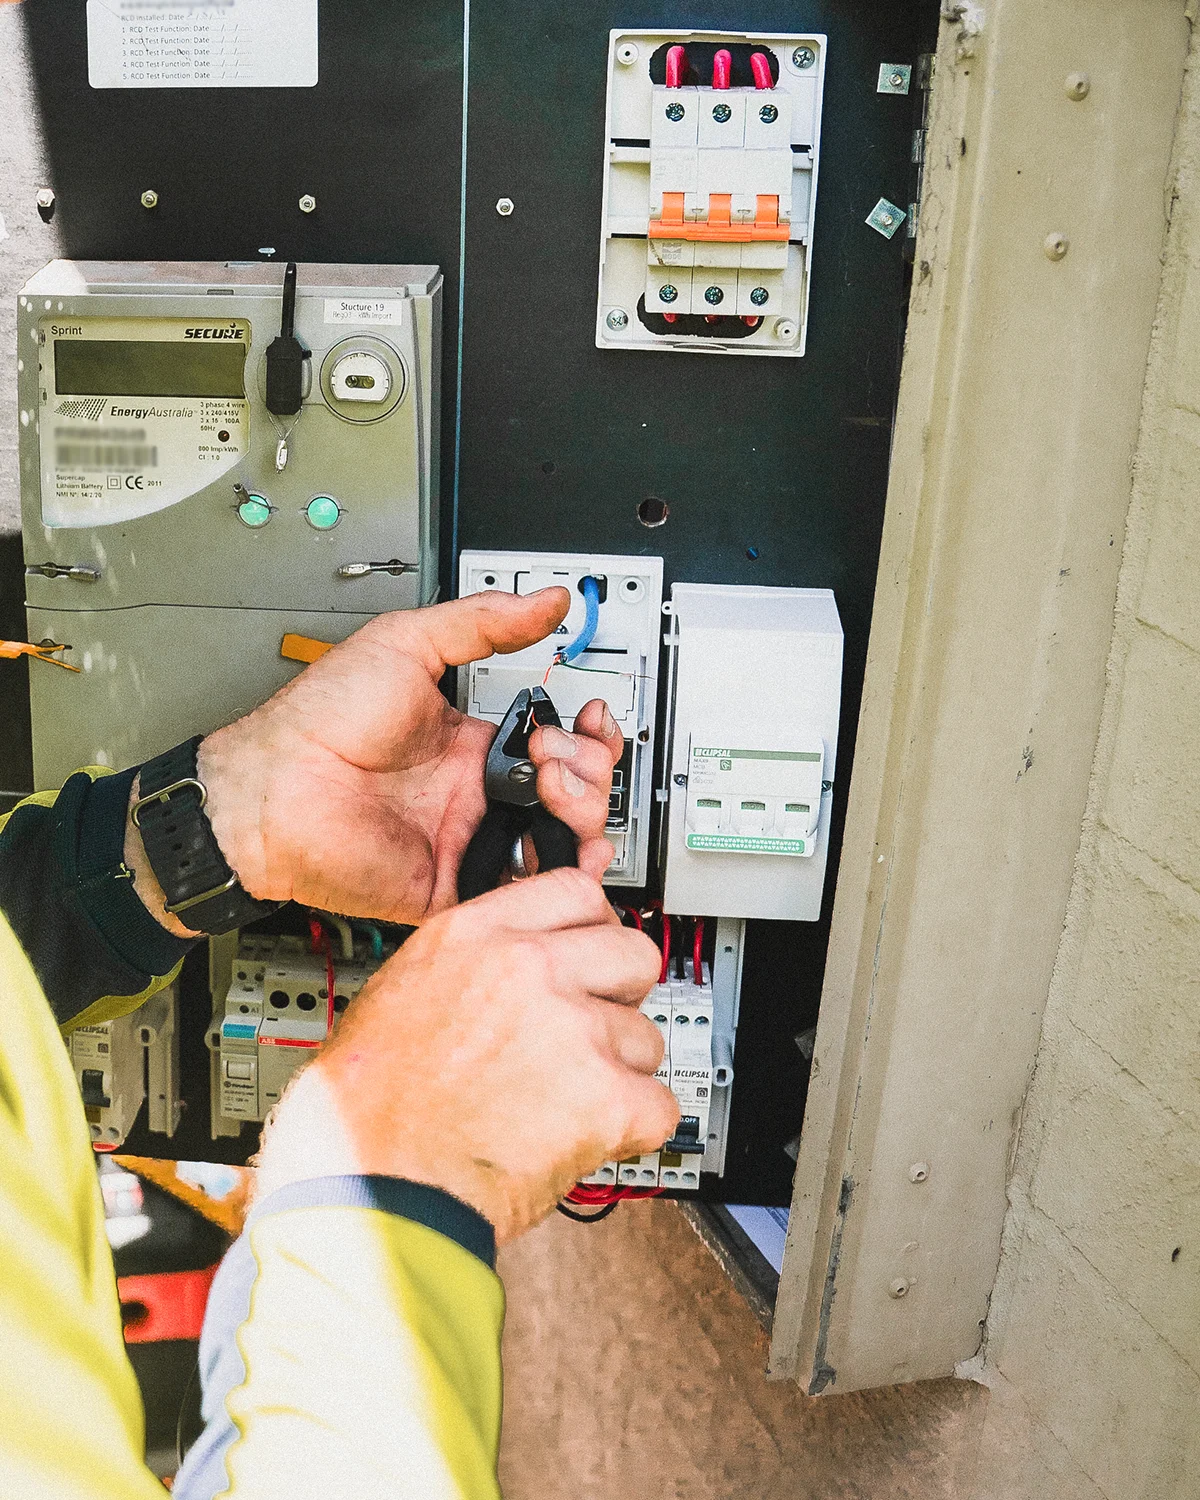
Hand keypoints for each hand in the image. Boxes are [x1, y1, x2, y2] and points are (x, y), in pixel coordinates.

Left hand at [127, 589, 623, 932]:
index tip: (589, 717)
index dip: (587, 733)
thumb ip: (481, 622)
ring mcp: (469, 840)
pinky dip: (554, 876)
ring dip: (582, 813)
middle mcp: (478, 794)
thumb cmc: (320, 720)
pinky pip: (521, 892)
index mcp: (473, 743)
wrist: (273, 788)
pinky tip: (561, 845)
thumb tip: (544, 600)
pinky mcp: (456, 885)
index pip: (558, 743)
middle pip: (573, 792)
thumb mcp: (406, 643)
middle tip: (553, 753)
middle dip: (588, 768)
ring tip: (555, 789)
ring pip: (560, 843)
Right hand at [254, 870, 679, 1241]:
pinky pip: (659, 1107)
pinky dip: (631, 1133)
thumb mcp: (401, 991)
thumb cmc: (366, 1109)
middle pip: (633, 954)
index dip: (590, 930)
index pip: (577, 892)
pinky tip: (584, 1141)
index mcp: (476, 935)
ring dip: (616, 1075)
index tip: (589, 956)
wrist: (369, 1186)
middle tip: (586, 1037)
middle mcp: (530, 968)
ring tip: (558, 1107)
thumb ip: (473, 961)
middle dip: (620, 998)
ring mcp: (573, 1029)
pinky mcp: (605, 1097)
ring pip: (645, 1039)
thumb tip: (519, 959)